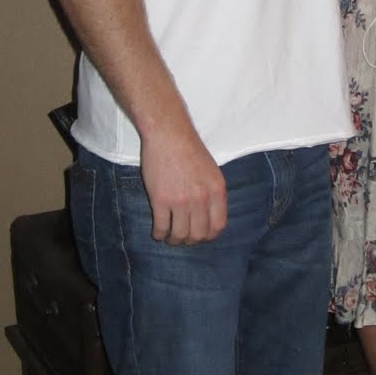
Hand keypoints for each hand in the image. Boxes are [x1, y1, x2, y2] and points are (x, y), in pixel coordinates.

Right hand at [140, 128, 226, 245]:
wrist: (168, 133)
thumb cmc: (189, 149)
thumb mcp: (212, 171)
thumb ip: (213, 193)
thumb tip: (210, 217)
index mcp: (217, 190)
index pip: (218, 226)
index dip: (208, 236)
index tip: (200, 235)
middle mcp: (201, 198)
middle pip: (199, 234)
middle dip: (190, 240)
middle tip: (182, 237)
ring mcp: (181, 200)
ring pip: (180, 235)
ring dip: (173, 240)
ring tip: (169, 236)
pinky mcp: (161, 200)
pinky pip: (161, 227)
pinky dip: (159, 234)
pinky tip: (158, 232)